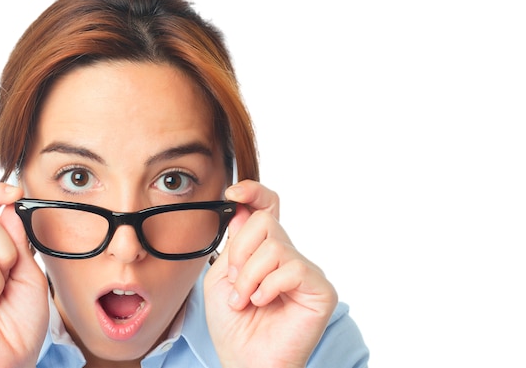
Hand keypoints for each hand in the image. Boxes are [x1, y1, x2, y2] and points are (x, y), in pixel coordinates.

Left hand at [204, 180, 337, 367]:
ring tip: (245, 300)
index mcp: (264, 251)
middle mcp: (287, 256)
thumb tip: (244, 210)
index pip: (267, 208)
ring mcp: (305, 271)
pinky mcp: (320, 289)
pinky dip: (268, 287)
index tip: (234, 194)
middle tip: (235, 282)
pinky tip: (262, 303)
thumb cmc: (233, 324)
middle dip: (240, 252)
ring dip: (249, 276)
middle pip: (265, 222)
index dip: (254, 192)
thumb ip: (233, 244)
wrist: (244, 360)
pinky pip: (292, 268)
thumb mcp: (221, 276)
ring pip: (275, 246)